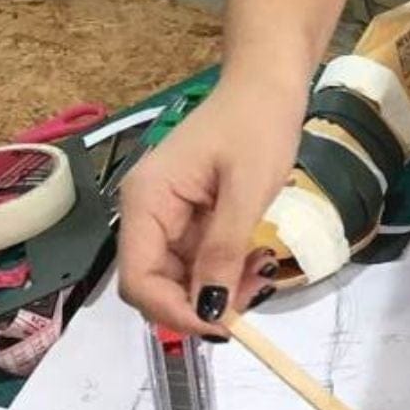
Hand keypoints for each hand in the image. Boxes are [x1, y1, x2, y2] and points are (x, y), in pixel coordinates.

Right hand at [118, 74, 303, 333]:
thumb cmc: (258, 124)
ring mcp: (168, 213)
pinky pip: (199, 256)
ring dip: (218, 287)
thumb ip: (223, 249)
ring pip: (181, 275)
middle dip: (201, 301)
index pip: (139, 279)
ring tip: (260, 273)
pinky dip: (226, 266)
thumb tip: (206, 310)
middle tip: (251, 299)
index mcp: (146, 202)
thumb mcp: (247, 188)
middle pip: (156, 282)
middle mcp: (147, 211)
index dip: (174, 311)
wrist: (270, 81)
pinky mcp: (191, 212)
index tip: (221, 327)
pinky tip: (256, 259)